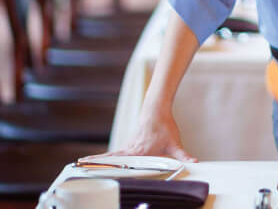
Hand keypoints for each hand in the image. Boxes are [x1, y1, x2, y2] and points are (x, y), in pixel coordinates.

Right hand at [80, 105, 196, 162]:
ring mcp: (127, 146)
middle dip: (97, 165)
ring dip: (96, 160)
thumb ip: (183, 155)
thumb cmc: (165, 126)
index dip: (112, 169)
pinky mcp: (127, 144)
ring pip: (110, 155)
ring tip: (80, 165)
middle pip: (112, 160)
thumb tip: (194, 162)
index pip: (123, 163)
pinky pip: (112, 152)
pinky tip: (93, 160)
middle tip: (81, 168)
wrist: (157, 109)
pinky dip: (102, 156)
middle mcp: (130, 150)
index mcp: (139, 153)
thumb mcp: (175, 144)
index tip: (100, 173)